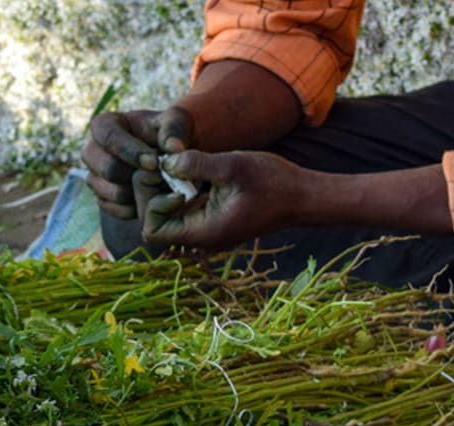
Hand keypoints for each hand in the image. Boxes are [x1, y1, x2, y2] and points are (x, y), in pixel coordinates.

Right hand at [82, 107, 194, 218]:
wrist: (169, 158)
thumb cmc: (169, 134)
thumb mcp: (178, 122)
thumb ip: (175, 129)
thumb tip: (173, 147)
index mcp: (106, 125)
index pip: (108, 137)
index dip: (130, 151)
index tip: (154, 163)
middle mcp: (93, 151)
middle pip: (106, 168)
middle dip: (135, 176)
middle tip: (160, 179)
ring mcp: (94, 176)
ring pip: (109, 192)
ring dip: (136, 194)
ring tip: (158, 188)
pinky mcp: (101, 197)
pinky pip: (112, 208)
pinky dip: (133, 208)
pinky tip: (150, 200)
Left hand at [142, 150, 309, 249]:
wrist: (302, 196)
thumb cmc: (273, 181)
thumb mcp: (233, 166)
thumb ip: (196, 164)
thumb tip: (164, 161)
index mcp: (203, 232)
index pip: (151, 231)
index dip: (151, 204)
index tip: (171, 180)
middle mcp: (199, 237)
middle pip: (154, 222)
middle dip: (153, 193)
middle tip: (166, 166)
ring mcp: (204, 229)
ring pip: (165, 215)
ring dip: (164, 189)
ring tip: (177, 164)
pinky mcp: (210, 218)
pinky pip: (181, 209)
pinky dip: (178, 189)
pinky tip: (188, 169)